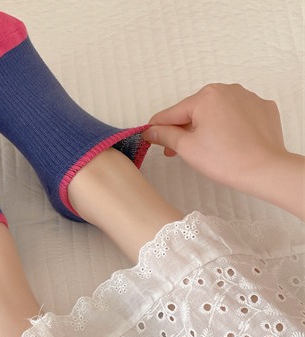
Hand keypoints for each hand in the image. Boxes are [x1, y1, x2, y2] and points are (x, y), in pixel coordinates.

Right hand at [142, 83, 303, 218]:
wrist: (264, 169)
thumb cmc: (224, 159)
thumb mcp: (186, 148)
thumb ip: (165, 135)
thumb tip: (150, 131)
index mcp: (206, 96)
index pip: (172, 112)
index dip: (158, 126)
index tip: (149, 135)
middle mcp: (227, 90)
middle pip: (195, 110)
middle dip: (184, 128)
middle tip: (176, 151)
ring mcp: (248, 97)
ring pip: (217, 111)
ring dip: (207, 126)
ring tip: (205, 149)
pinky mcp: (263, 108)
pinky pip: (238, 114)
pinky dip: (230, 125)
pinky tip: (229, 142)